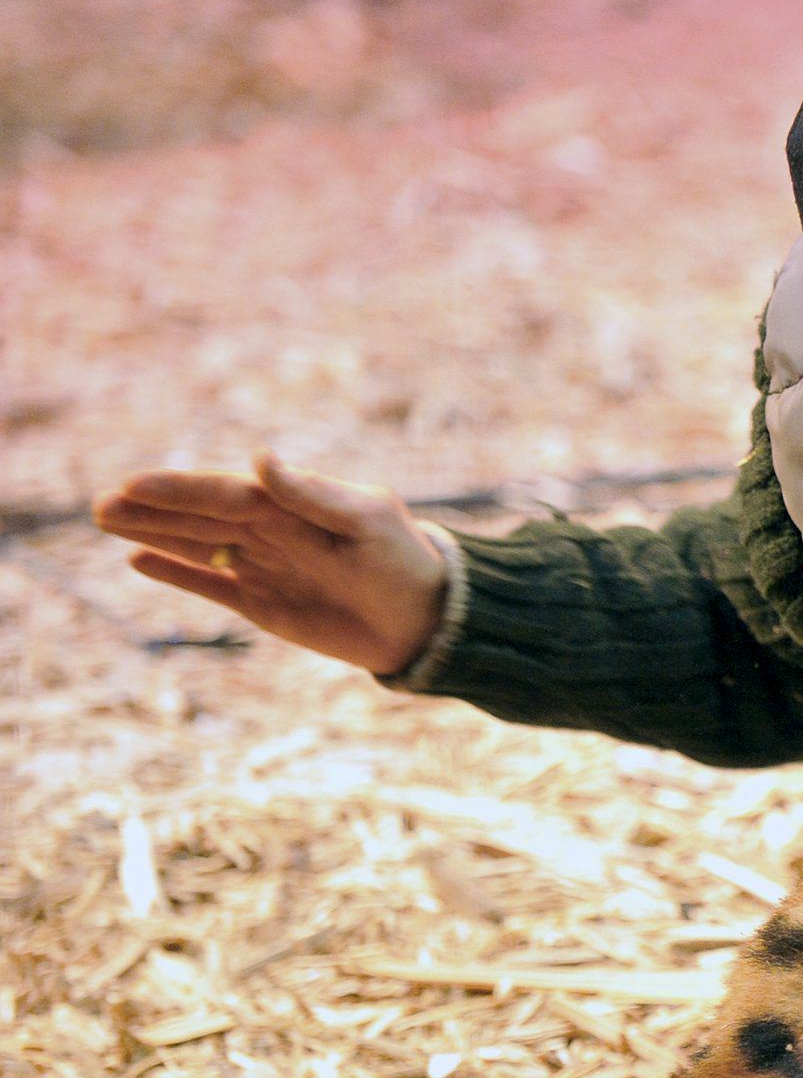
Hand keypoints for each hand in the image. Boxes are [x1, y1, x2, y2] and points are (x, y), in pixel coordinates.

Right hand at [92, 451, 449, 675]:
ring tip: (106, 520)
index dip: (180, 490)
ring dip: (153, 534)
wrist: (427, 620)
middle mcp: (271, 531)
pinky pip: (210, 584)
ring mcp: (263, 566)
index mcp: (292, 505)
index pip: (225, 493)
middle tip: (100, 503)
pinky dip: (177, 573)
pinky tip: (139, 560)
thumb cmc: (403, 561)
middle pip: (201, 517)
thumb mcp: (365, 521)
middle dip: (152, 509)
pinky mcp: (263, 603)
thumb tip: (259, 458)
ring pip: (196, 546)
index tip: (133, 485)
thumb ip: (310, 494)